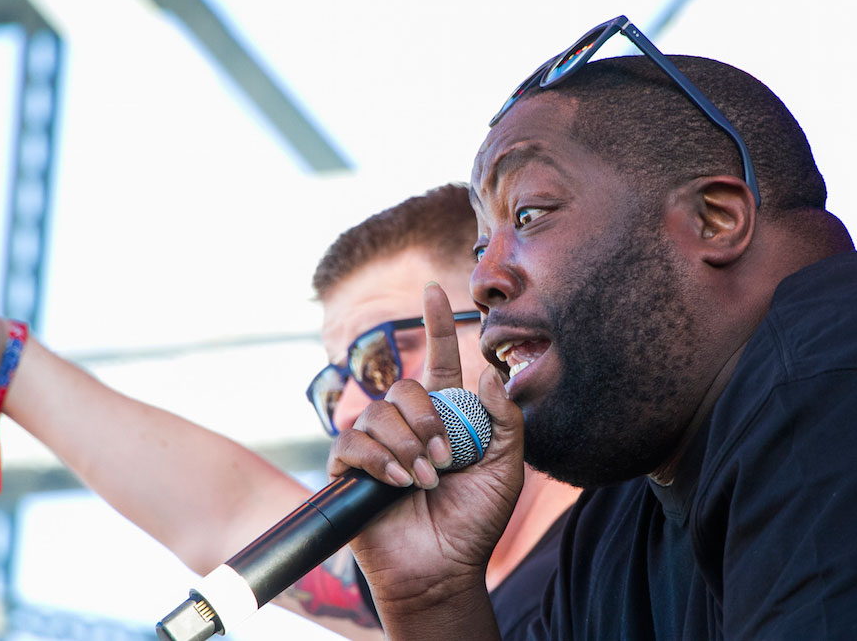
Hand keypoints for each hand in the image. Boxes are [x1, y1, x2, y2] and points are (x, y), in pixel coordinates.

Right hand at [327, 283, 525, 616]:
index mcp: (443, 416)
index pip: (438, 360)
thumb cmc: (475, 519)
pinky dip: (380, 461)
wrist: (443, 567)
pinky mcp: (349, 470)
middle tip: (444, 460)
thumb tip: (491, 372)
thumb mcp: (506, 467)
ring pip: (377, 414)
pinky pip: (353, 444)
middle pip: (403, 388)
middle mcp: (406, 424)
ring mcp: (376, 446)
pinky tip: (399, 483)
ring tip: (425, 480)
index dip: (435, 324)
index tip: (434, 290)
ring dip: (407, 447)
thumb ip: (504, 419)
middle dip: (426, 420)